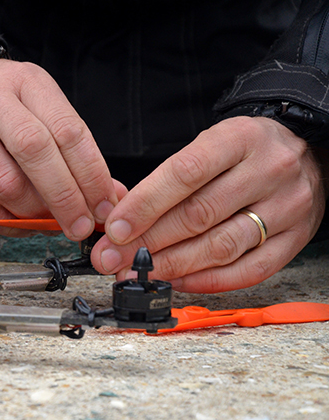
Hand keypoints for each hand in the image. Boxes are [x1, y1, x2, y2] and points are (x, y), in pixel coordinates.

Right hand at [0, 55, 118, 240]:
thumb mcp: (30, 100)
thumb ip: (67, 143)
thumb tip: (107, 193)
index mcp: (24, 81)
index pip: (67, 131)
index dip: (92, 176)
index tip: (105, 205)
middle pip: (36, 153)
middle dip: (66, 198)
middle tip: (80, 224)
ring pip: (5, 183)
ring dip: (33, 213)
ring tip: (46, 221)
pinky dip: (2, 221)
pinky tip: (16, 222)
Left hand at [91, 116, 326, 292]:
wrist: (305, 152)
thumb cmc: (245, 151)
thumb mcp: (209, 145)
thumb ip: (166, 179)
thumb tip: (119, 220)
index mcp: (240, 138)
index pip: (185, 173)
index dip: (145, 205)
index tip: (116, 229)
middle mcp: (269, 171)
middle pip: (199, 214)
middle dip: (148, 241)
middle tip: (114, 258)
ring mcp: (287, 208)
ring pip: (221, 246)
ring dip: (173, 265)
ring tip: (140, 272)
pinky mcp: (296, 240)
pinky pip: (248, 271)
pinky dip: (207, 281)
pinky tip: (177, 280)